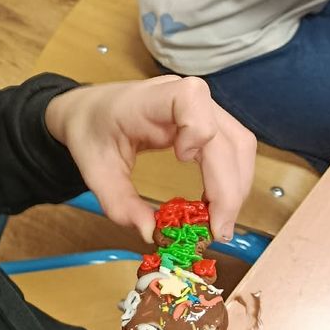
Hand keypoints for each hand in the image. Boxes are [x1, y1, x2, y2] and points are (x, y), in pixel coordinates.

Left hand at [44, 77, 255, 242]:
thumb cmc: (92, 132)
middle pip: (227, 136)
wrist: (90, 111)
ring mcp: (202, 108)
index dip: (197, 130)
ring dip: (236, 186)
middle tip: (217, 230)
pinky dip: (231, 179)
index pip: (192, 99)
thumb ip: (119, 203)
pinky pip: (233, 148)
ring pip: (240, 144)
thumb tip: (151, 233)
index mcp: (150, 99)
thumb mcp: (95, 170)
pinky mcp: (208, 121)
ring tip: (219, 223)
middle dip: (228, 187)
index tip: (181, 160)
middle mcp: (184, 96)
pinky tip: (217, 205)